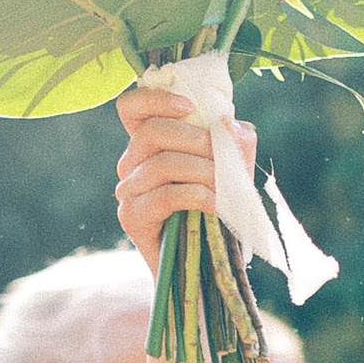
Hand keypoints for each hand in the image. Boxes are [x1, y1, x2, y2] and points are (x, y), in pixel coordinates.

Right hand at [114, 80, 244, 259]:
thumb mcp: (234, 169)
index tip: (189, 106)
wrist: (209, 263)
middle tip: (222, 157)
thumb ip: (235, 142)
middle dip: (195, 139)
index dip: (154, 99)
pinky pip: (163, 196)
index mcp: (149, 143)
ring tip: (224, 187)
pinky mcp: (133, 218)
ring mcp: (128, 191)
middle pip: (150, 132)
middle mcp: (131, 163)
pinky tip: (214, 204)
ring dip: (201, 170)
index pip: (131, 107)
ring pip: (160, 164)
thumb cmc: (219, 209)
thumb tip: (229, 123)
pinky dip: (196, 195)